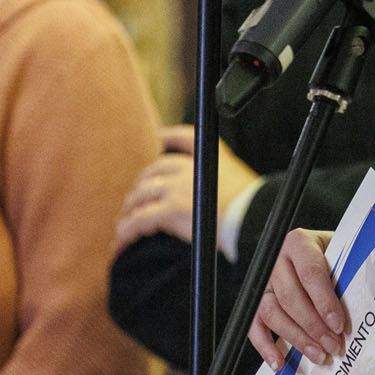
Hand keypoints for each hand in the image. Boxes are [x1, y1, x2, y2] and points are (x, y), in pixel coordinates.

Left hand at [114, 126, 257, 251]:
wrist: (252, 218)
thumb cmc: (251, 204)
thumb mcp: (239, 178)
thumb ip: (220, 177)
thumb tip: (213, 191)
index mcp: (206, 156)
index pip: (183, 137)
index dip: (167, 136)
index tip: (158, 137)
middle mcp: (187, 168)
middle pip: (153, 172)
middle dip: (141, 187)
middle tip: (135, 200)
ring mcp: (176, 188)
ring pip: (141, 196)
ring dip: (130, 209)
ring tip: (125, 222)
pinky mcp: (170, 210)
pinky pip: (139, 219)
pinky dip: (128, 229)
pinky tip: (122, 238)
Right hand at [249, 228, 344, 368]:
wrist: (323, 252)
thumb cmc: (338, 257)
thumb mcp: (345, 256)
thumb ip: (346, 276)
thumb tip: (358, 313)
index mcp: (299, 242)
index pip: (310, 273)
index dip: (324, 302)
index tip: (339, 325)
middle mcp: (277, 260)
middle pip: (290, 297)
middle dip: (313, 326)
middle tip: (334, 346)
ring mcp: (265, 282)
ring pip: (272, 313)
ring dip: (296, 338)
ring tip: (319, 356)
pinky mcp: (257, 301)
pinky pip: (255, 325)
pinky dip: (265, 346)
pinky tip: (279, 363)